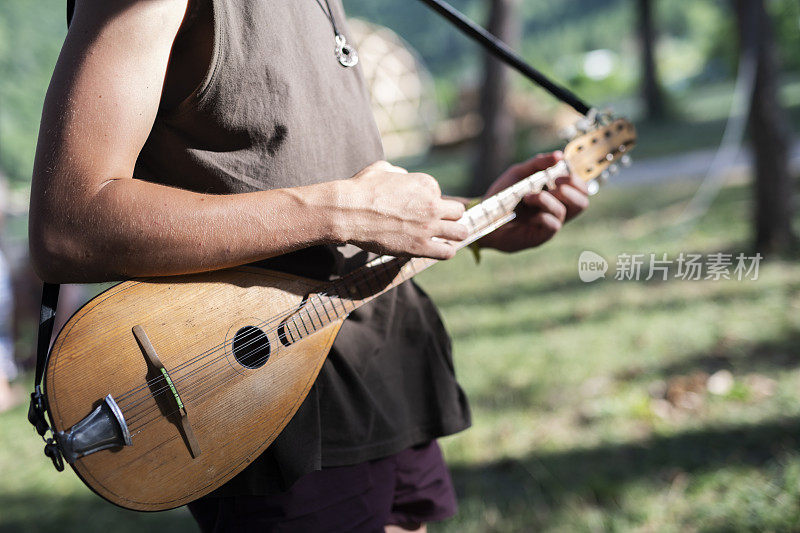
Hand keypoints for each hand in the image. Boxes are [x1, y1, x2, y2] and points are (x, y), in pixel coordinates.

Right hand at [336, 161, 467, 259]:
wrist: (348, 212)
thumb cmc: (361, 189)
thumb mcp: (383, 169)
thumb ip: (400, 172)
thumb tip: (404, 177)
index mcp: (426, 183)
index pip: (440, 194)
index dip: (429, 202)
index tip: (416, 208)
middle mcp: (432, 204)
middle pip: (458, 212)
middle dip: (449, 217)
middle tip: (437, 224)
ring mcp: (428, 227)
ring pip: (460, 233)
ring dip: (453, 235)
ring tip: (443, 239)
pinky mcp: (420, 246)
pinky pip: (448, 253)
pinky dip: (445, 252)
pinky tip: (437, 250)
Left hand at [478, 152, 588, 251]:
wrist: (483, 216)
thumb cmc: (502, 196)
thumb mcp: (518, 174)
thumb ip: (538, 164)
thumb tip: (560, 156)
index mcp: (555, 195)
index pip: (581, 188)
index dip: (576, 179)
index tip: (558, 172)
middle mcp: (556, 210)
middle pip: (583, 202)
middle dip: (570, 188)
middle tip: (553, 183)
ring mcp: (549, 224)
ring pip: (566, 211)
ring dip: (547, 199)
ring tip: (528, 196)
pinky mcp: (540, 236)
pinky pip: (553, 224)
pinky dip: (542, 214)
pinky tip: (528, 212)